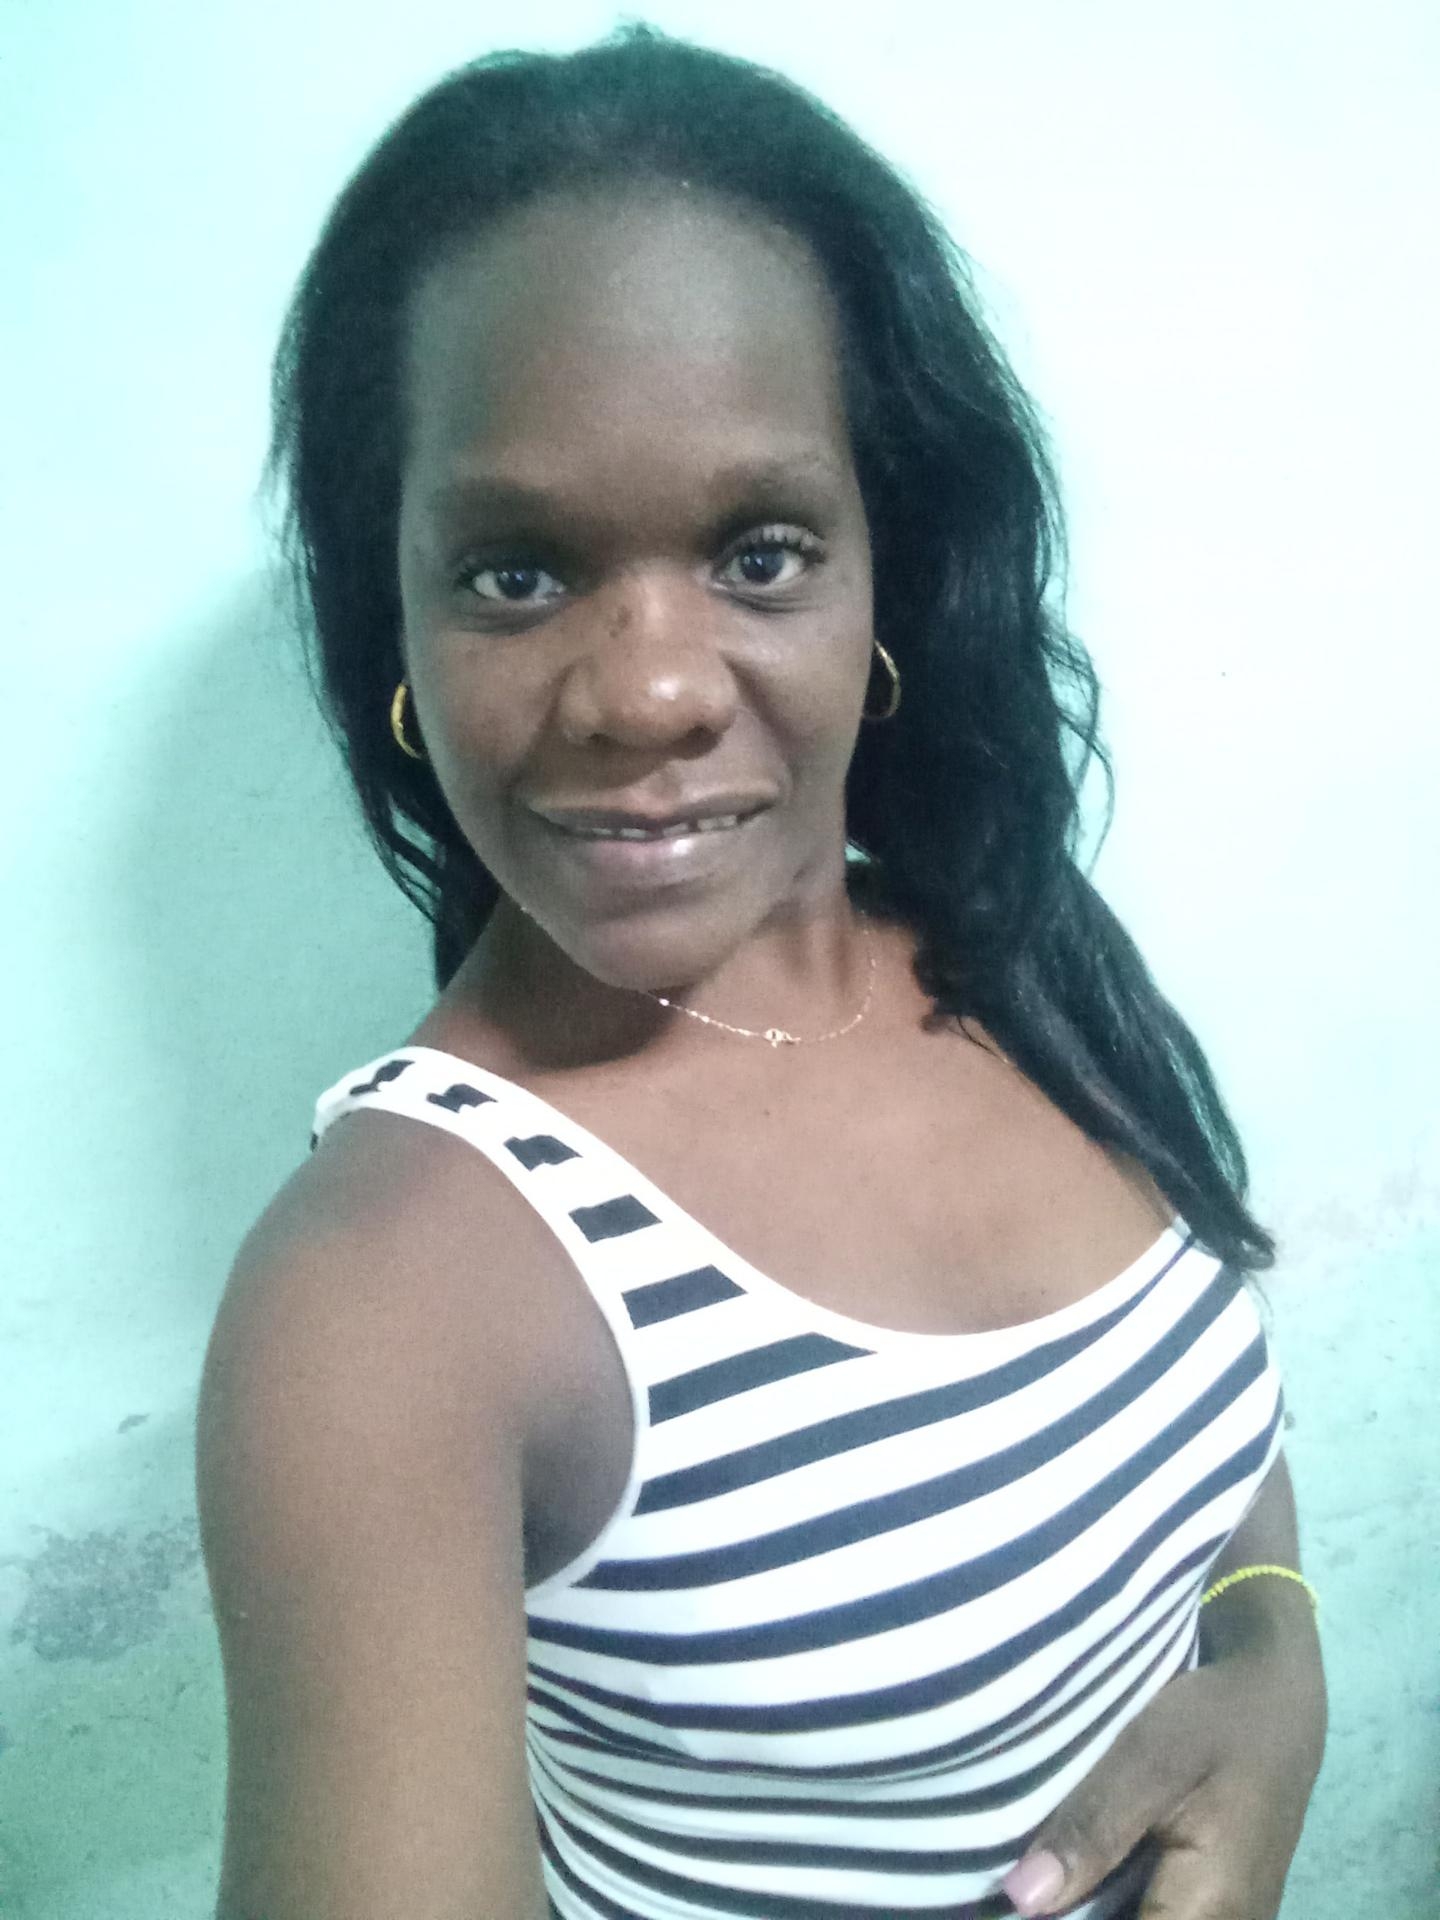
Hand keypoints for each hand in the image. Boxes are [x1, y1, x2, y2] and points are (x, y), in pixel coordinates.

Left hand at [1002, 1584, 1325, 1917]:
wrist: (1278, 1696)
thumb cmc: (1219, 1719)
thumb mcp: (1150, 1755)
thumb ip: (1093, 1828)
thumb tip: (1022, 1898)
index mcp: (1210, 1912)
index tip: (1020, 1898)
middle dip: (1075, 1908)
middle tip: (1032, 1869)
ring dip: (1089, 1903)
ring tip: (1048, 1862)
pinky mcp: (1216, 1907)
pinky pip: (1154, 1912)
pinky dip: (1111, 1897)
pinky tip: (1076, 1864)